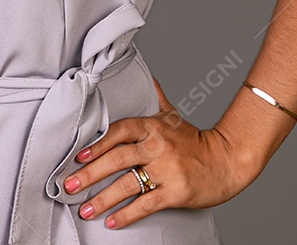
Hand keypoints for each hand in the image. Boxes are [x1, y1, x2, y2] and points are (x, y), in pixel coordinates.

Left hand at [62, 75, 252, 230]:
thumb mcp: (173, 115)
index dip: (97, 143)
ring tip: (85, 209)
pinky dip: (127, 214)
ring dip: (103, 198)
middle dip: (90, 173)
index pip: (119, 131)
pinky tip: (111, 222)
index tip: (78, 155)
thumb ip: (155, 97)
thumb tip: (144, 75)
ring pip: (128, 184)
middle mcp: (157, 146)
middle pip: (117, 158)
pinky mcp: (175, 193)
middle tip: (69, 185)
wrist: (226, 161)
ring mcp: (166, 170)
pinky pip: (146, 204)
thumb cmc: (195, 141)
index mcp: (153, 126)